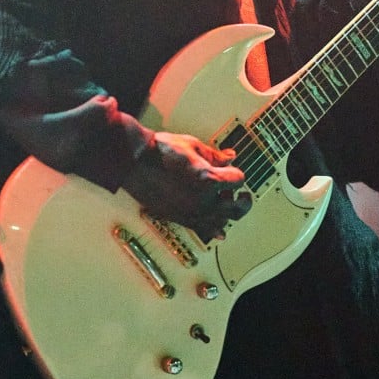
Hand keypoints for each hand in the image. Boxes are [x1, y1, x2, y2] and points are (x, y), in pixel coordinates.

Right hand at [123, 131, 250, 239]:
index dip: (236, 173)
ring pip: (221, 221)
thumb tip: (230, 157)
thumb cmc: (160, 151)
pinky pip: (202, 229)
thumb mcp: (193, 146)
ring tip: (224, 203)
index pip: (238, 180)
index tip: (232, 169)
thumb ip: (215, 155)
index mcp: (208, 179)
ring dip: (227, 213)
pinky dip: (213, 230)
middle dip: (242, 200)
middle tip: (244, 196)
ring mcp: (190, 212)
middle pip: (236, 208)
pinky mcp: (178, 217)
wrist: (133, 161)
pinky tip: (218, 232)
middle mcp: (202, 200)